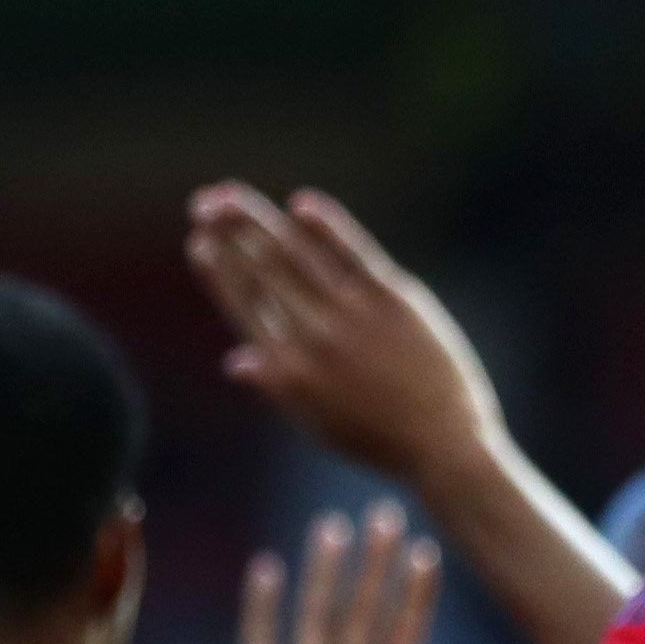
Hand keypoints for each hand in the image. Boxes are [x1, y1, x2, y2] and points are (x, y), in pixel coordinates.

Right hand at [187, 183, 511, 496]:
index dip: (218, 270)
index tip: (199, 242)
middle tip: (205, 203)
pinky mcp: (392, 299)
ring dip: (257, 219)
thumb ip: (276, 386)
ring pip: (293, 253)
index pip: (242, 304)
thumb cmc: (380, 438)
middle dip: (227, 232)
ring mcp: (350, 315)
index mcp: (285, 369)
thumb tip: (234, 362)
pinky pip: (351, 251)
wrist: (444, 446)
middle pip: (260, 270)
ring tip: (231, 197)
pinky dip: (325, 225)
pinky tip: (302, 203)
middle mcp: (311, 337)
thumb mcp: (316, 421)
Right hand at [236, 505, 520, 643]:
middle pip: (362, 613)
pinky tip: (268, 568)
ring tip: (335, 526)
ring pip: (316, 618)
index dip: (415, 596)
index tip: (426, 553)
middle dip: (374, 566)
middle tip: (385, 514)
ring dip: (324, 574)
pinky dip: (263, 611)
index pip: (404, 635)